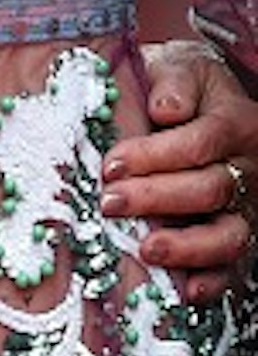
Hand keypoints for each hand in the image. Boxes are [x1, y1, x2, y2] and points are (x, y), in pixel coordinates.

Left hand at [101, 38, 257, 302]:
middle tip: (110, 203)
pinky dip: (212, 282)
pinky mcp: (239, 237)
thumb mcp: (180, 65)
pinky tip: (186, 291)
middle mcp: (247, 169)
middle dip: (156, 199)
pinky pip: (233, 267)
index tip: (111, 164)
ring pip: (229, 236)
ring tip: (146, 249)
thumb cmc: (182, 85)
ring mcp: (248, 208)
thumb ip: (172, 80)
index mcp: (234, 123)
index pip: (197, 143)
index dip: (153, 157)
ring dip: (186, 247)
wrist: (204, 99)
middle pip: (208, 190)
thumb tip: (163, 109)